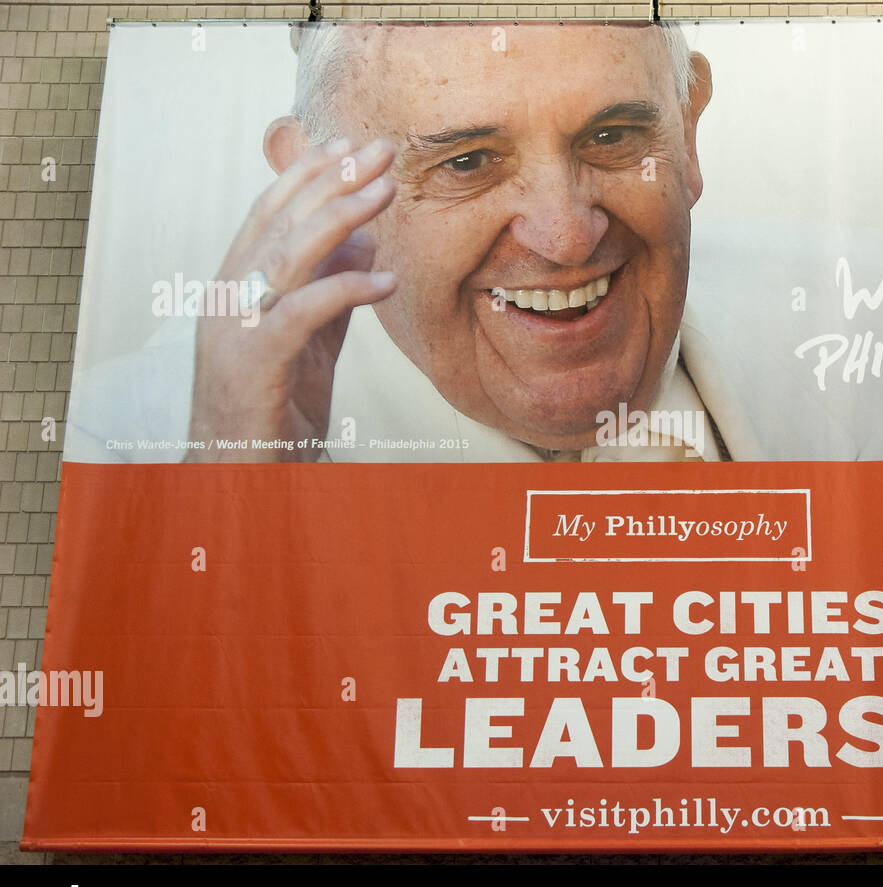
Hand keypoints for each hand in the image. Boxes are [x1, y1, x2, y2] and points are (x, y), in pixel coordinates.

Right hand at [184, 137, 397, 461]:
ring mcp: (235, 328)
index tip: (352, 145)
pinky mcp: (254, 363)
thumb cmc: (275, 412)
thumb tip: (364, 243)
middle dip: (333, 179)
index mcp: (235, 287)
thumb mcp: (313, 346)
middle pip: (280, 221)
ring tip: (387, 192)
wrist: (241, 477)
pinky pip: (302, 313)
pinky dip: (346, 290)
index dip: (310, 175)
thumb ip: (334, 295)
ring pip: (287, 254)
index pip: (271, 214)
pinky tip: (387, 280)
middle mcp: (227, 298)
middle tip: (381, 149)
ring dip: (341, 217)